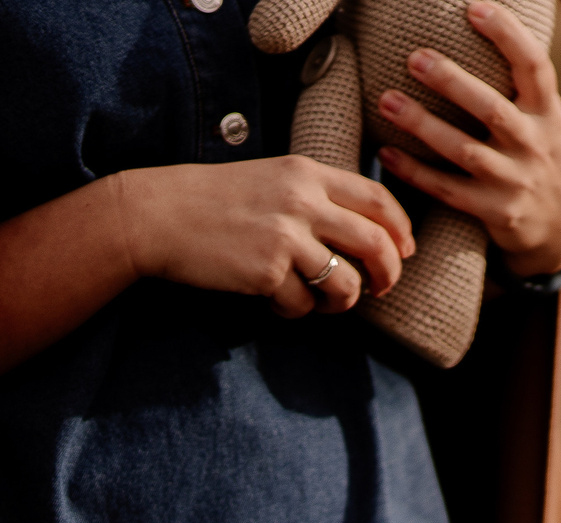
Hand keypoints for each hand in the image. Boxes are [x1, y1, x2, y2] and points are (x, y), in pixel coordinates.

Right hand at [119, 158, 414, 317]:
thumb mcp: (270, 180)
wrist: (155, 215)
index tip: (405, 251)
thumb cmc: (212, 201)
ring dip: (342, 301)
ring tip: (321, 301)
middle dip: (389, 273)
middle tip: (382, 289)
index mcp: (305, 173)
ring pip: (347, 284)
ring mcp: (285, 236)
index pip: (377, 198)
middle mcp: (302, 200)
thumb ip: (315, 198)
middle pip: (376, 243)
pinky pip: (303, 305)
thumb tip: (368, 234)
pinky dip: (295, 312)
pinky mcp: (267, 270)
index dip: (401, 229)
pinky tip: (275, 301)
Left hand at [375, 1, 560, 275]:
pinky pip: (449, 191)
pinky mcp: (498, 213)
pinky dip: (416, 173)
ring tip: (387, 101)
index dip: (508, 35)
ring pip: (465, 152)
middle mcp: (536, 146)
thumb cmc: (541, 155)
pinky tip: (386, 153)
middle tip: (415, 58)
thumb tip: (472, 21)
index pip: (535, 68)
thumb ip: (518, 85)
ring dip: (424, 126)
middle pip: (493, 110)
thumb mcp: (546, 119)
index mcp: (549, 114)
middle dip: (453, 82)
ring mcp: (517, 182)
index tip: (474, 9)